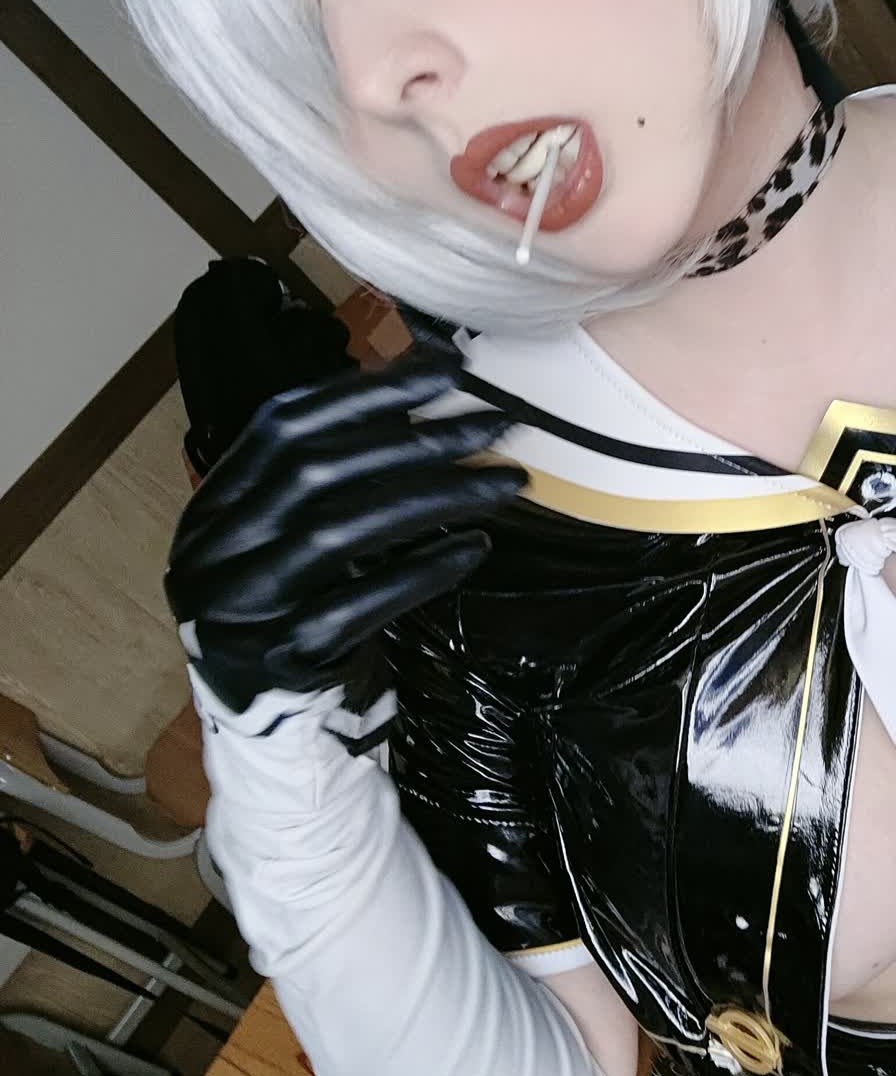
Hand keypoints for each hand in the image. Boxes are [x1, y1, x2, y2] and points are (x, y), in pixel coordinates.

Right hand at [165, 353, 525, 715]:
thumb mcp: (287, 527)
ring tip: (501, 483)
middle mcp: (215, 546)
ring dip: (432, 497)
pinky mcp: (281, 654)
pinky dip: (422, 571)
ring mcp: (242, 603)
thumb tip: (422, 387)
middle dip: (415, 440)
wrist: (259, 706)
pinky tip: (473, 547)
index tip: (445, 369)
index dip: (365, 391)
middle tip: (494, 423)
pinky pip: (360, 603)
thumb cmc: (291, 596)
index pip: (284, 423)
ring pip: (341, 532)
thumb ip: (330, 466)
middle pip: (317, 471)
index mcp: (215, 501)